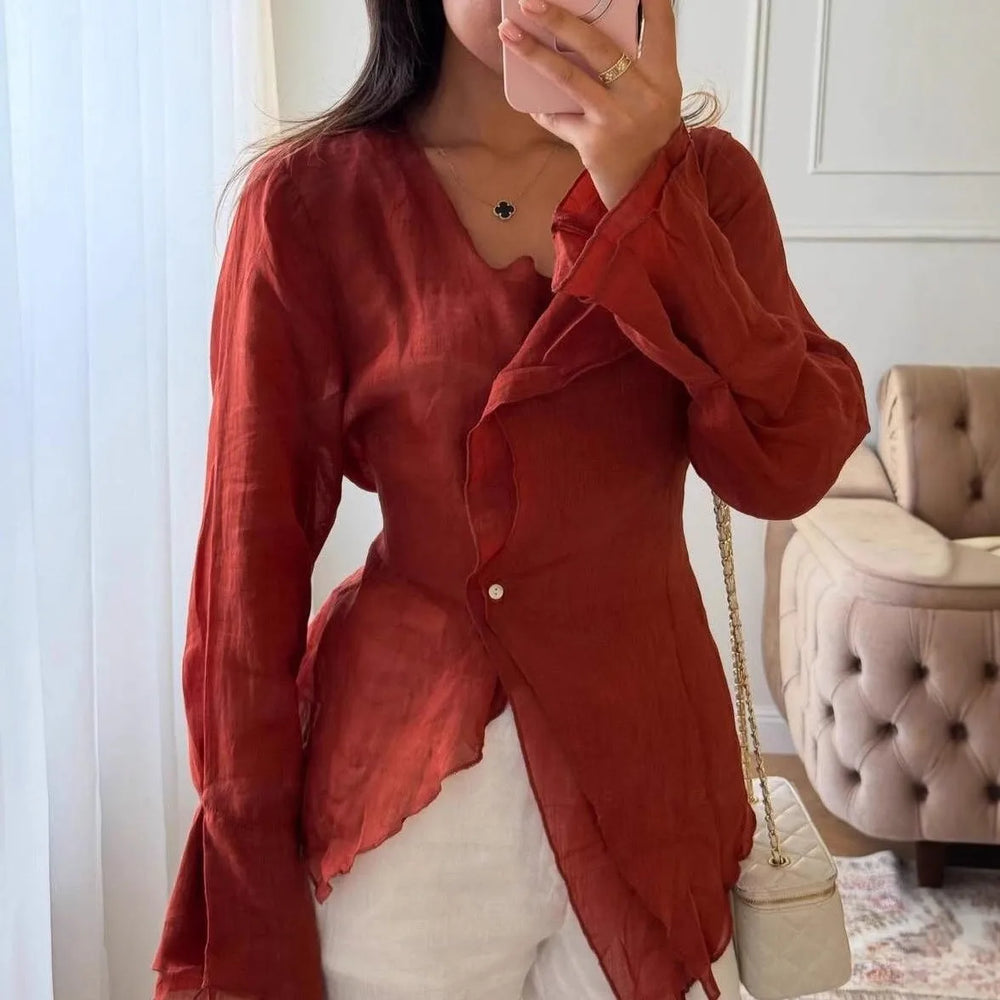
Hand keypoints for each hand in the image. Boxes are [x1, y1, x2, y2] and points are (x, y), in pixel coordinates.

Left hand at [498, 0, 682, 210]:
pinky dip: (542, 109)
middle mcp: (644, 96)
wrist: (646, 190)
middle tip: (530, 1)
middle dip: (561, 19)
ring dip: (534, 54)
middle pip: (599, 46)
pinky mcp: (594, 143)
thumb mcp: (655, 98)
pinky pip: (559, 118)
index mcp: (664, 78)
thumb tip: (584, 30)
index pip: (661, 26)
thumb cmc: (646, 135)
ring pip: (570, 78)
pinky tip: (528, 101)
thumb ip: (633, 67)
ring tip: (508, 33)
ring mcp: (617, 120)